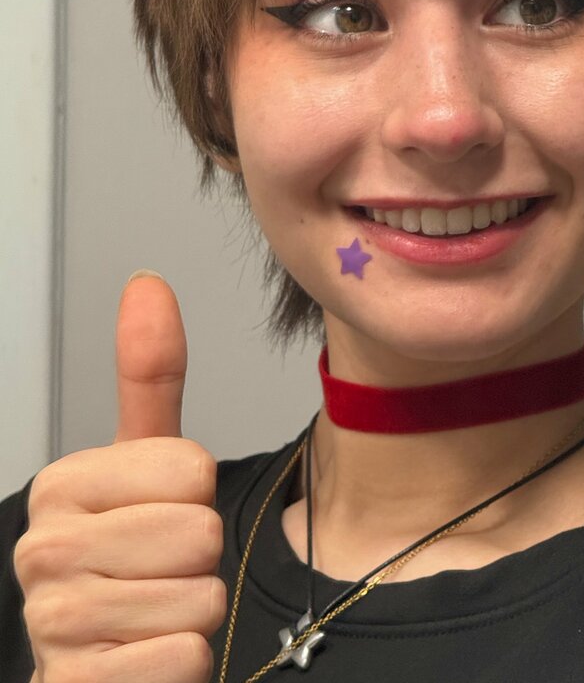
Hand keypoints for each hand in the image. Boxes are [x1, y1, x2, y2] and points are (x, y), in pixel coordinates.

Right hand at [13, 272, 226, 682]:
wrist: (102, 667)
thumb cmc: (130, 558)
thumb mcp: (144, 464)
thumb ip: (149, 377)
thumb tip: (147, 283)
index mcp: (60, 485)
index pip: (192, 469)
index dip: (196, 497)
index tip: (160, 516)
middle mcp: (41, 550)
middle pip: (198, 532)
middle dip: (198, 560)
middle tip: (160, 572)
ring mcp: (52, 625)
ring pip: (198, 597)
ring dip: (193, 612)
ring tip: (151, 614)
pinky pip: (184, 658)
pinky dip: (183, 664)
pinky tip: (143, 660)